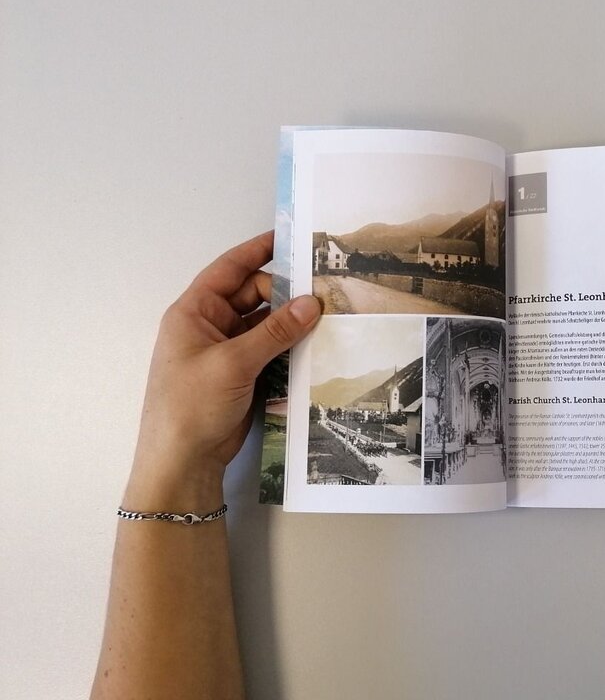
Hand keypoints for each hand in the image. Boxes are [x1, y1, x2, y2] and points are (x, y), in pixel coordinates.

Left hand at [125, 232, 320, 508]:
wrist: (182, 461)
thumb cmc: (191, 406)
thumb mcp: (233, 363)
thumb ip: (275, 331)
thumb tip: (312, 303)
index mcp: (194, 312)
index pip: (230, 268)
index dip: (259, 250)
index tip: (292, 238)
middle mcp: (210, 326)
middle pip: (254, 295)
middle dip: (286, 294)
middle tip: (323, 294)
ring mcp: (228, 351)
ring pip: (266, 323)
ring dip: (291, 322)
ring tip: (327, 317)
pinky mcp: (244, 375)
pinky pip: (272, 350)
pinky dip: (291, 346)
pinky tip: (316, 346)